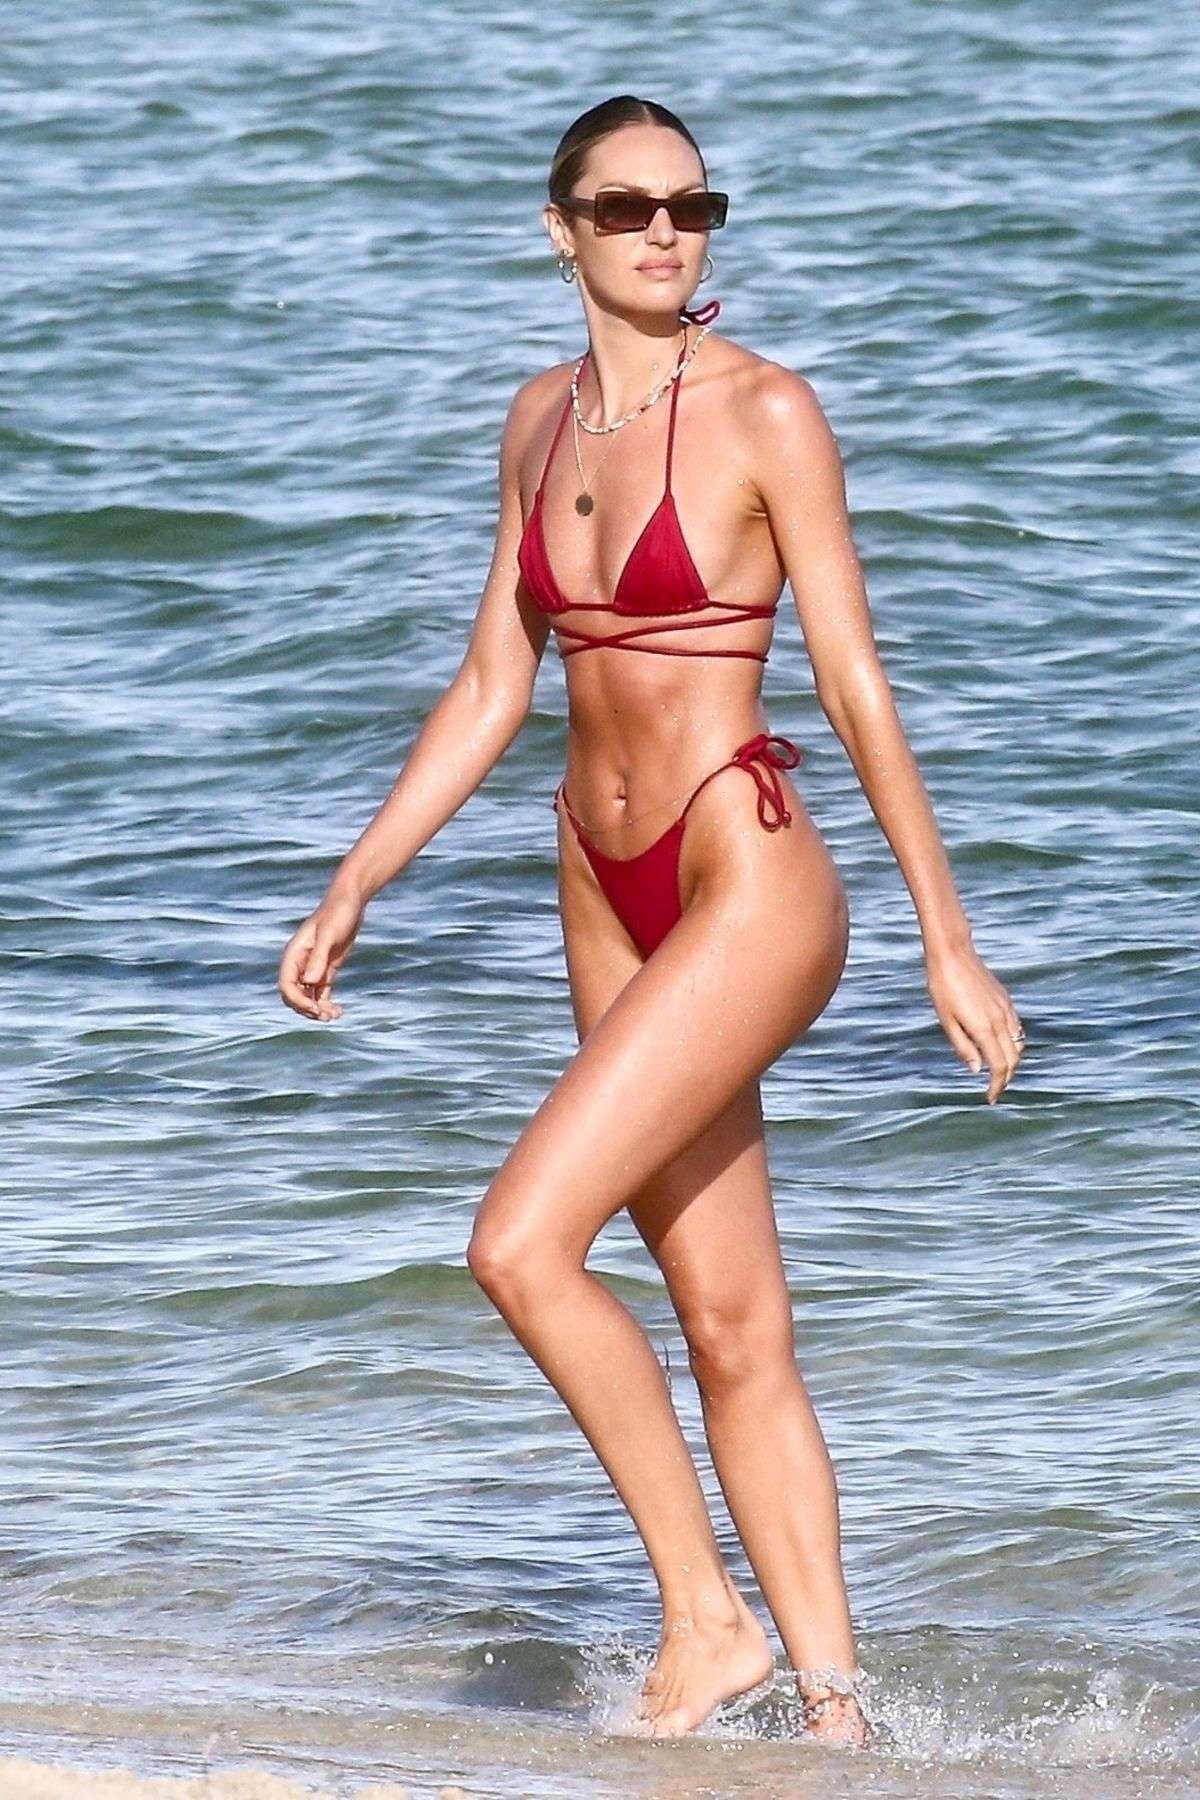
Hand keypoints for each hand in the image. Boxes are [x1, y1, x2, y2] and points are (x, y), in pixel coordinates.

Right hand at [278, 891, 364, 1021]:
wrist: (351, 902)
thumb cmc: (338, 913)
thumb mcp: (329, 935)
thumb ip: (318, 958)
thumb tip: (309, 983)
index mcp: (294, 954)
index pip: (286, 985)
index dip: (298, 1001)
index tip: (316, 1010)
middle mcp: (300, 963)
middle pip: (294, 995)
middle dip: (307, 1009)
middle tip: (327, 1017)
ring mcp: (312, 967)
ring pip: (307, 996)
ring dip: (317, 1010)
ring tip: (335, 1016)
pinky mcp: (326, 969)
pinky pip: (320, 992)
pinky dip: (326, 1004)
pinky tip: (339, 1010)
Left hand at [924, 937, 1024, 1103]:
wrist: (953, 953)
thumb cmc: (942, 987)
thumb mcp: (946, 1020)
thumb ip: (963, 1046)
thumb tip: (977, 1069)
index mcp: (984, 1029)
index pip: (999, 1067)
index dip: (997, 1086)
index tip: (990, 1098)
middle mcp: (1000, 1021)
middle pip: (1014, 1059)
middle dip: (1007, 1077)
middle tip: (995, 1089)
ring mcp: (1006, 1009)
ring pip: (1019, 1044)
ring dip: (1012, 1061)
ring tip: (998, 1071)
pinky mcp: (1006, 1000)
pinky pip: (1016, 1029)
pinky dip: (1014, 1043)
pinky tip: (1001, 1046)